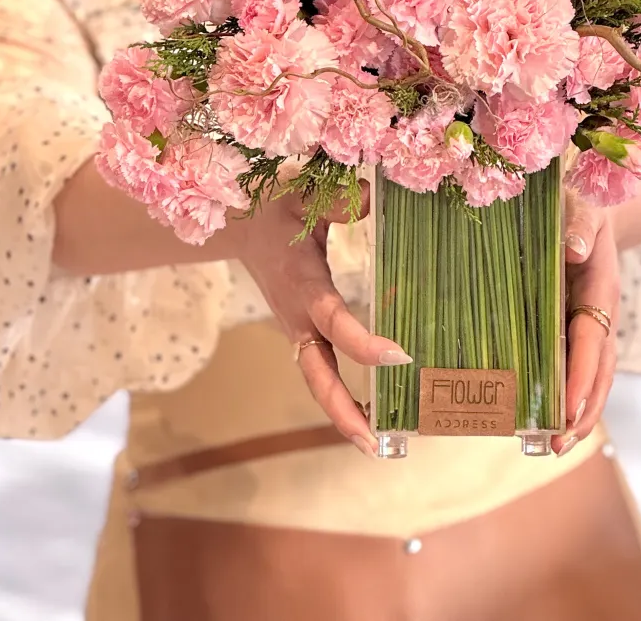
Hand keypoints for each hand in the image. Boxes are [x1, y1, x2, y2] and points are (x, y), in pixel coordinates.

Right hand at [231, 184, 409, 455]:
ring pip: (318, 380)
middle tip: (375, 441)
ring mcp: (297, 330)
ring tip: (378, 443)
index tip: (399, 356)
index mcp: (302, 284)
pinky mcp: (301, 334)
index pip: (334, 320)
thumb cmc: (277, 210)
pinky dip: (340, 396)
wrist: (240, 228)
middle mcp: (298, 317)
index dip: (363, 341)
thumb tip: (372, 199)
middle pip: (318, 374)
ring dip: (343, 412)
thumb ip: (336, 203)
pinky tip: (368, 413)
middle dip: (344, 409)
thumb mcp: (303, 198)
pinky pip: (320, 371)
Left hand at [553, 193, 619, 456]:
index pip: (591, 343)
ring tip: (555, 446)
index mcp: (601, 291)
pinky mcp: (579, 331)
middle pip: (599, 373)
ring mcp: (594, 328)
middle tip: (559, 445)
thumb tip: (573, 249)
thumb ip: (579, 227)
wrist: (595, 210)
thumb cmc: (583, 208)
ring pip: (593, 379)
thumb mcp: (582, 209)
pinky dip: (570, 396)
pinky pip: (578, 368)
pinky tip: (548, 420)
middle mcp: (602, 317)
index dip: (580, 378)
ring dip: (578, 414)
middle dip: (582, 411)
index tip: (567, 411)